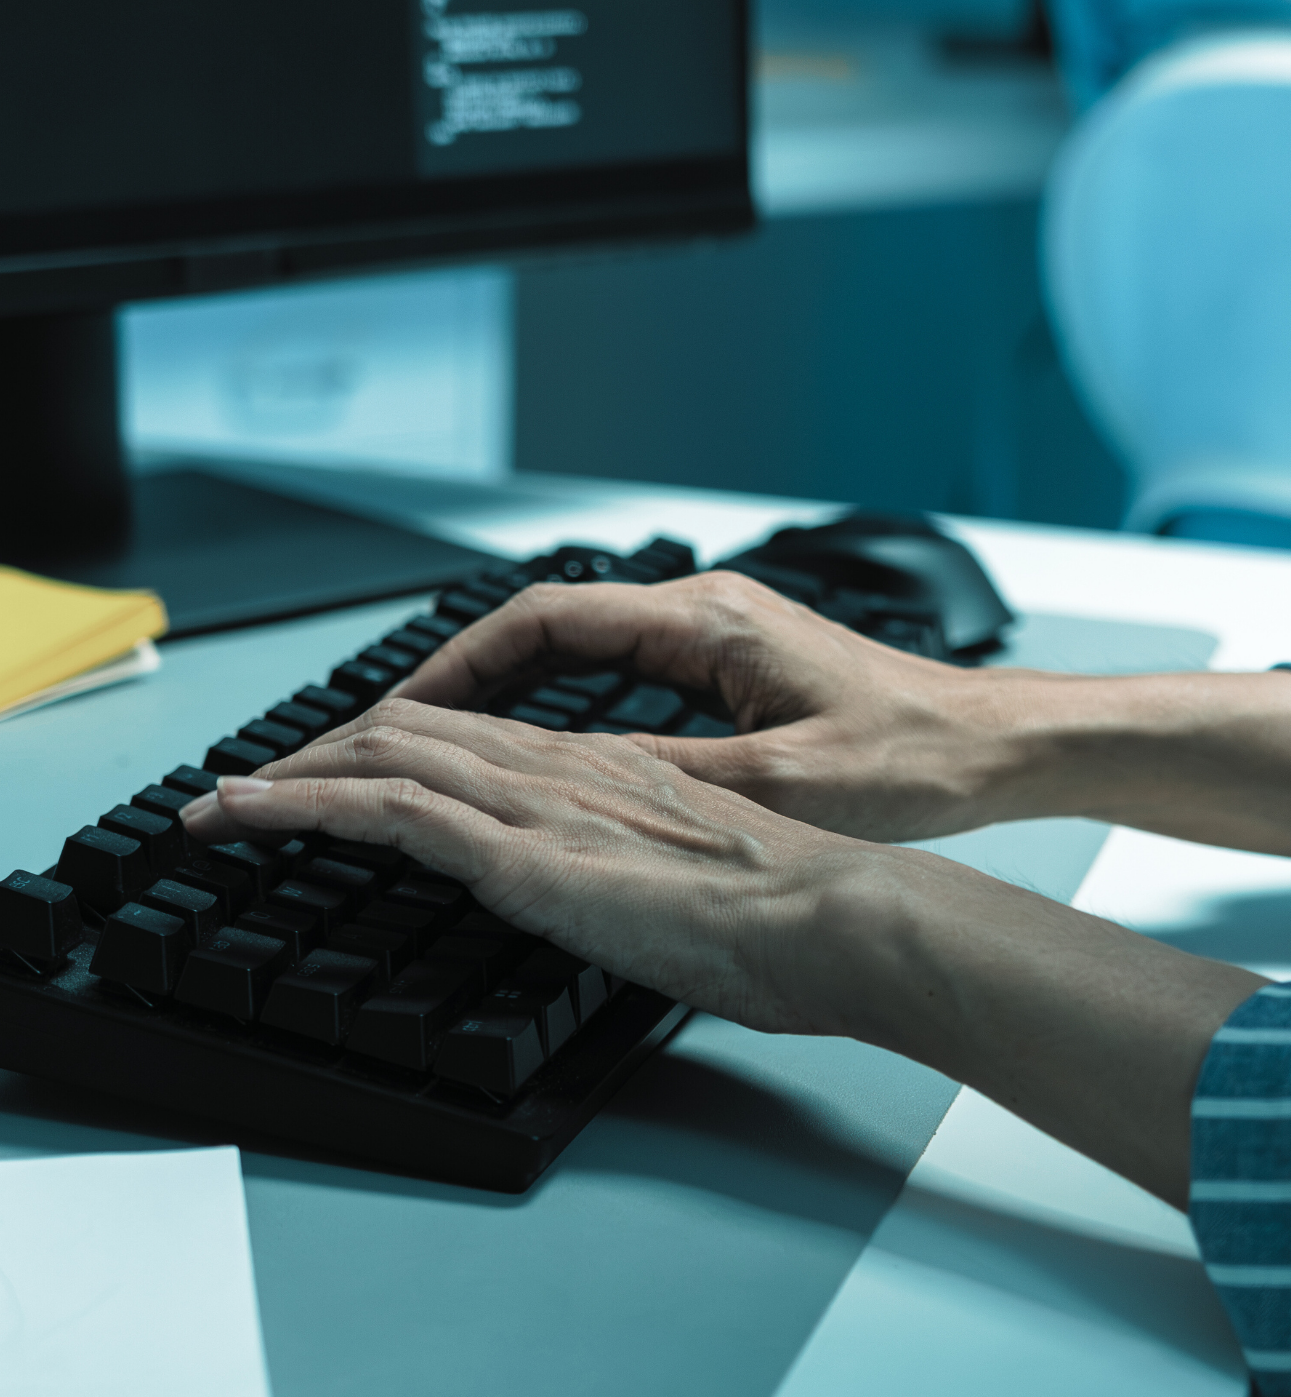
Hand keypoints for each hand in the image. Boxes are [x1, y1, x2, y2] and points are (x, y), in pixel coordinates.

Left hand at [183, 697, 861, 1033]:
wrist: (834, 916)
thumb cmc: (793, 913)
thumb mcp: (700, 880)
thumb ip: (643, 872)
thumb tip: (620, 900)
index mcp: (602, 771)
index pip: (467, 739)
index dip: (387, 747)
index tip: (338, 773)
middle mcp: (557, 768)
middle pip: (408, 730)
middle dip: (317, 751)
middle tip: (253, 783)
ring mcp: (535, 804)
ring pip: (380, 754)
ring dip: (285, 774)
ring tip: (220, 801)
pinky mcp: (521, 853)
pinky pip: (383, 809)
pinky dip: (298, 805)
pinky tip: (245, 817)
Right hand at [388, 572, 1032, 841]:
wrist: (994, 748)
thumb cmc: (914, 759)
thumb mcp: (777, 785)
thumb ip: (663, 776)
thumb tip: (554, 781)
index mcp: (707, 622)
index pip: (546, 618)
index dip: (461, 659)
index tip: (405, 702)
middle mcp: (706, 612)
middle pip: (552, 624)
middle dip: (469, 671)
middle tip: (402, 725)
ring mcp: (720, 636)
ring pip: (583, 646)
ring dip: (513, 684)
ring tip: (447, 735)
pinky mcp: (735, 667)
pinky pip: (621, 669)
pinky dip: (563, 698)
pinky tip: (537, 739)